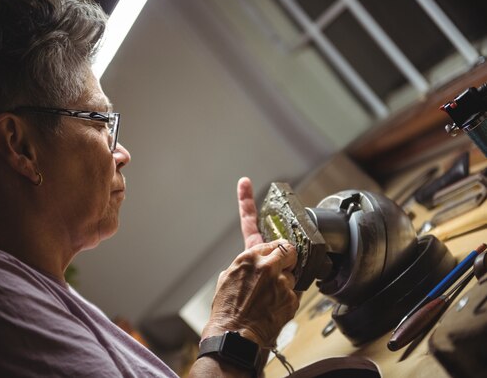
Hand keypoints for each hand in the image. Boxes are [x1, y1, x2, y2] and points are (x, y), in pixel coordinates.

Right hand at [202, 177, 298, 347]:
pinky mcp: (292, 296)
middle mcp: (266, 264)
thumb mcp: (228, 279)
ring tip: (268, 297)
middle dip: (284, 257)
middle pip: (286, 248)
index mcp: (247, 256)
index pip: (251, 226)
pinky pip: (295, 290)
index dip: (247, 203)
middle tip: (275, 272)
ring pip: (292, 271)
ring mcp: (281, 280)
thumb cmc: (227, 312)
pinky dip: (287, 297)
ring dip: (284, 280)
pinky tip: (273, 307)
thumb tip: (257, 263)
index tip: (245, 185)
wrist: (234, 337)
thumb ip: (246, 264)